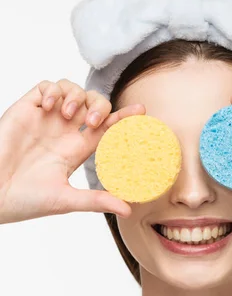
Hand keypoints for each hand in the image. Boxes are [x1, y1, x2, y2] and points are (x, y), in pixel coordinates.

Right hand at [0, 79, 145, 223]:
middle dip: (100, 106)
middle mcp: (64, 131)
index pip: (107, 127)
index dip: (124, 118)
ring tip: (67, 114)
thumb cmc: (25, 200)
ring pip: (72, 90)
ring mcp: (46, 118)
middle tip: (91, 123)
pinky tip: (49, 107)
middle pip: (94, 104)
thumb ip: (96, 200)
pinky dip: (53, 91)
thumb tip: (128, 209)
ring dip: (76, 96)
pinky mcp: (27, 109)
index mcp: (76, 149)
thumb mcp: (65, 199)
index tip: (141, 111)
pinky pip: (46, 86)